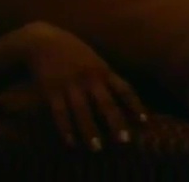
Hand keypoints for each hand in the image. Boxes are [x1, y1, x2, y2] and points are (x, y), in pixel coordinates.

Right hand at [19, 22, 148, 150]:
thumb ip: (107, 77)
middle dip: (116, 122)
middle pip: (106, 103)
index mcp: (103, 70)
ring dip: (90, 130)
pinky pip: (60, 113)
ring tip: (97, 148)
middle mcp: (89, 77)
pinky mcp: (51, 90)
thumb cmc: (73, 52)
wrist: (43, 40)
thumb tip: (125, 98)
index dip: (135, 105)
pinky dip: (66, 129)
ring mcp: (70, 84)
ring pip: (82, 111)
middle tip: (124, 141)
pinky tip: (71, 143)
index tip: (144, 121)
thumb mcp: (94, 59)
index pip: (124, 89)